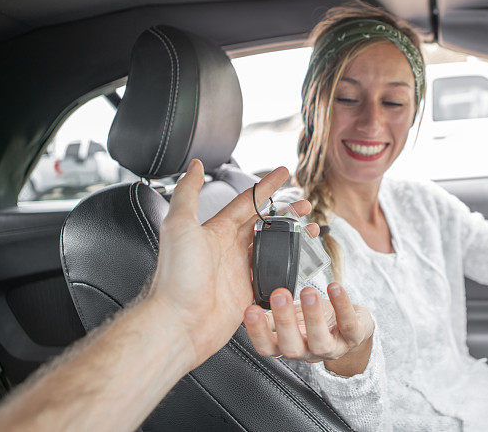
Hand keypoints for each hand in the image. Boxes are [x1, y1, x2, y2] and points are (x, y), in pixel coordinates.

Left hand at [145, 159, 313, 368]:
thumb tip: (195, 165)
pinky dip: (288, 268)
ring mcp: (240, 272)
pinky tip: (301, 263)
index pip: (247, 202)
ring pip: (272, 248)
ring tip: (310, 230)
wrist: (178, 323)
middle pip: (265, 224)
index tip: (284, 172)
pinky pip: (273, 277)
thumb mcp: (179, 226)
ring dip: (291, 238)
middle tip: (306, 205)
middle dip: (287, 211)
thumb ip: (188, 193)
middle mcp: (229, 249)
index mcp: (216, 231)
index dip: (267, 186)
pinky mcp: (248, 294)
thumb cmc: (176, 276)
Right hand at [244, 283, 374, 376]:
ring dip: (313, 316)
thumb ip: (270, 314)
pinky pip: (349, 324)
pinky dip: (343, 305)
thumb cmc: (315, 321)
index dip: (257, 332)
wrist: (351, 329)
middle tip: (279, 295)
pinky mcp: (353, 336)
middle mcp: (307, 351)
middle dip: (284, 322)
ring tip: (308, 291)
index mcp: (287, 345)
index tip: (249, 309)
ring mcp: (332, 347)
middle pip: (291, 347)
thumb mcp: (290, 318)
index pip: (266, 347)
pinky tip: (335, 288)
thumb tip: (244, 296)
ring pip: (321, 340)